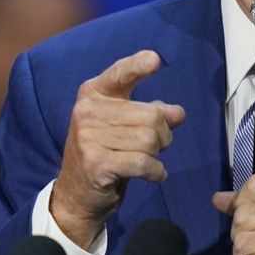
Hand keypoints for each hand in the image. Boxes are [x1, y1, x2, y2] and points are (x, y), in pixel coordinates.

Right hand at [50, 50, 184, 247]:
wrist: (76, 195)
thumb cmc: (106, 154)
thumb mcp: (125, 127)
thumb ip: (150, 114)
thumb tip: (177, 113)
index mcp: (93, 94)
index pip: (119, 74)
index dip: (138, 66)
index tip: (155, 59)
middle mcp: (87, 111)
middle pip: (151, 115)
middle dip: (163, 134)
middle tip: (156, 147)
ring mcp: (88, 137)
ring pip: (150, 140)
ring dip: (158, 154)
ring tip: (148, 161)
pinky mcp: (96, 163)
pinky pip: (143, 162)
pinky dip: (156, 171)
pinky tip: (154, 174)